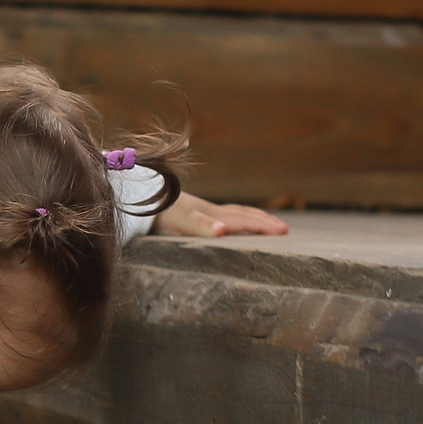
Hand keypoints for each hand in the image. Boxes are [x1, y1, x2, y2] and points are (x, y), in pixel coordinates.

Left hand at [150, 191, 289, 237]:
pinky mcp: (194, 211)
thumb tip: (221, 231)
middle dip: (264, 222)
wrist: (137, 192)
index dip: (262, 225)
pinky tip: (231, 223)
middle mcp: (209, 210)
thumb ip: (200, 225)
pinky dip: (236, 217)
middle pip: (242, 215)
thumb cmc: (158, 209)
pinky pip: (223, 214)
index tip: (282, 230)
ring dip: (253, 218)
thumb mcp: (178, 219)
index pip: (242, 220)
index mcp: (210, 214)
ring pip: (234, 212)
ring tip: (269, 223)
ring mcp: (202, 209)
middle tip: (284, 229)